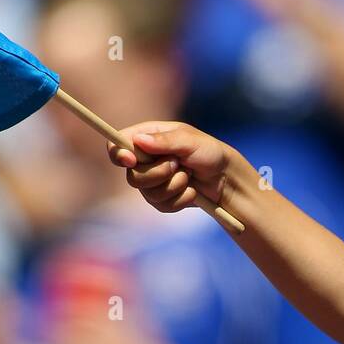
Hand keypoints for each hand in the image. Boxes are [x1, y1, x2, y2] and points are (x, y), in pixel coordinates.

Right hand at [107, 122, 237, 214]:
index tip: (130, 160)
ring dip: (173, 186)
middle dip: (158, 173)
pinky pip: (161, 205)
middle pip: (132, 175)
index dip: (118, 153)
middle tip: (178, 164)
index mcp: (147, 137)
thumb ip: (165, 141)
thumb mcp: (190, 141)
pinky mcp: (162, 200)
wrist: (226, 180)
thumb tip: (139, 141)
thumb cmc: (209, 153)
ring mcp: (153, 181)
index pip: (117, 144)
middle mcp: (146, 160)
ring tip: (189, 176)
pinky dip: (180, 199)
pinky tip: (191, 191)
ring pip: (147, 193)